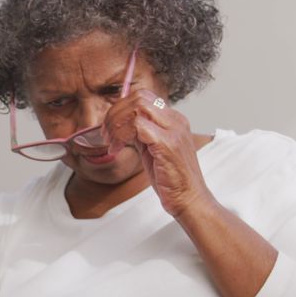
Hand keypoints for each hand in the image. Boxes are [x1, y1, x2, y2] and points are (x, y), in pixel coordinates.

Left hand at [102, 88, 216, 218]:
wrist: (189, 199)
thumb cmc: (172, 179)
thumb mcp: (152, 149)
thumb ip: (141, 133)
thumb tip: (120, 123)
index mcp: (174, 120)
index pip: (143, 97)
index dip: (121, 107)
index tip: (110, 126)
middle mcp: (176, 121)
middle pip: (139, 97)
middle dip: (115, 113)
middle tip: (106, 133)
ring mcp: (173, 130)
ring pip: (138, 107)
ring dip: (117, 122)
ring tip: (111, 142)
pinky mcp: (168, 143)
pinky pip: (138, 125)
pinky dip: (121, 135)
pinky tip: (117, 149)